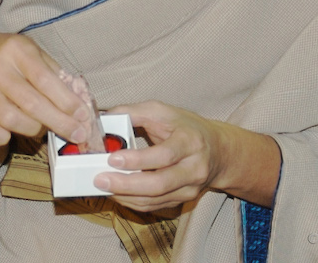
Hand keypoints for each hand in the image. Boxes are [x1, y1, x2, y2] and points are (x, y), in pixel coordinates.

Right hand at [0, 31, 89, 146]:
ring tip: (46, 128)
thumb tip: (79, 102)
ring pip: (11, 118)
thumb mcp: (36, 53)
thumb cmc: (13, 56)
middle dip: (58, 122)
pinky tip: (12, 136)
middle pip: (30, 102)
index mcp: (16, 49)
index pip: (44, 79)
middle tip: (77, 133)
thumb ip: (57, 74)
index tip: (82, 116)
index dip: (66, 101)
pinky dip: (1, 138)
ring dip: (35, 129)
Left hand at [92, 101, 226, 211]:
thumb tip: (105, 119)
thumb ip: (135, 112)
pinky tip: (116, 193)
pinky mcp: (183, 200)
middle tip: (100, 180)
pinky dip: (132, 202)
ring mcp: (190, 188)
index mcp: (190, 141)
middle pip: (160, 184)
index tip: (112, 158)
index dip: (138, 160)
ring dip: (125, 196)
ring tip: (103, 187)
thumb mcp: (164, 111)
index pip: (164, 155)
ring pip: (155, 200)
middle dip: (126, 184)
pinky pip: (154, 206)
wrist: (217, 151)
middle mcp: (194, 168)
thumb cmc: (186, 126)